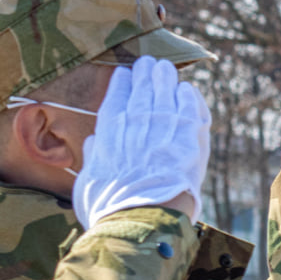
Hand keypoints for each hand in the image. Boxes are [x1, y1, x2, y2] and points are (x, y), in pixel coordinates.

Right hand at [74, 57, 212, 228]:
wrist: (144, 215)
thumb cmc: (110, 206)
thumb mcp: (88, 181)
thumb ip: (93, 157)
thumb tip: (93, 143)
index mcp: (109, 130)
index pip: (115, 97)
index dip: (121, 84)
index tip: (124, 74)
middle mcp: (137, 121)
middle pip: (142, 89)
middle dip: (145, 74)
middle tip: (149, 64)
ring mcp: (165, 124)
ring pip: (167, 91)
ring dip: (166, 78)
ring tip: (165, 69)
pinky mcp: (191, 134)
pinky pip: (192, 107)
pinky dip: (188, 96)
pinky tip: (187, 90)